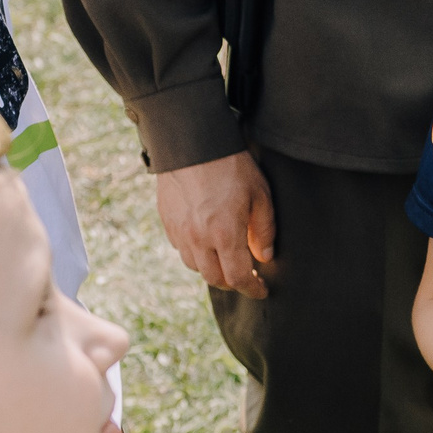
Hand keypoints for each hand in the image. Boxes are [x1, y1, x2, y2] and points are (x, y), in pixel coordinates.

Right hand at [153, 151, 274, 297]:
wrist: (192, 142)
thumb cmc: (231, 165)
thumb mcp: (260, 194)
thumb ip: (264, 230)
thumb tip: (265, 257)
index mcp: (225, 234)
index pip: (238, 277)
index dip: (252, 289)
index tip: (262, 290)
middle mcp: (198, 239)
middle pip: (215, 278)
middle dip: (233, 282)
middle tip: (247, 276)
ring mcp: (179, 232)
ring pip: (196, 266)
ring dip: (213, 269)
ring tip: (227, 258)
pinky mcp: (167, 222)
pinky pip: (181, 248)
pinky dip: (196, 253)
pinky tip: (207, 241)